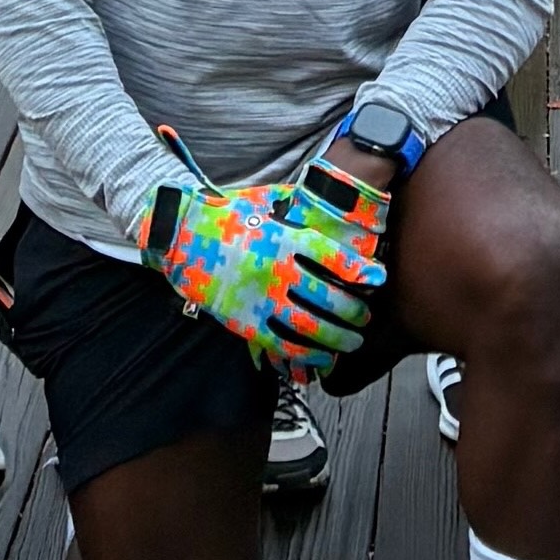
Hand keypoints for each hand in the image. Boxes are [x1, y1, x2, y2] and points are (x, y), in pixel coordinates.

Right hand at [145, 136, 387, 375]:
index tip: (376, 279)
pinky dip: (306, 354)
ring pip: (309, 328)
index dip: (358, 270)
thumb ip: (297, 208)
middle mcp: (275, 271)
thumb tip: (330, 207)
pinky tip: (322, 356)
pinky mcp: (246, 323)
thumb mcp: (264, 202)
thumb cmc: (227, 216)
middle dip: (353, 312)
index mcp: (282, 239)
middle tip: (365, 318)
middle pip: (327, 298)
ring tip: (351, 341)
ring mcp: (260, 299)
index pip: (331, 257)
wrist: (182, 237)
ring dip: (336, 339)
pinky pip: (282, 345)